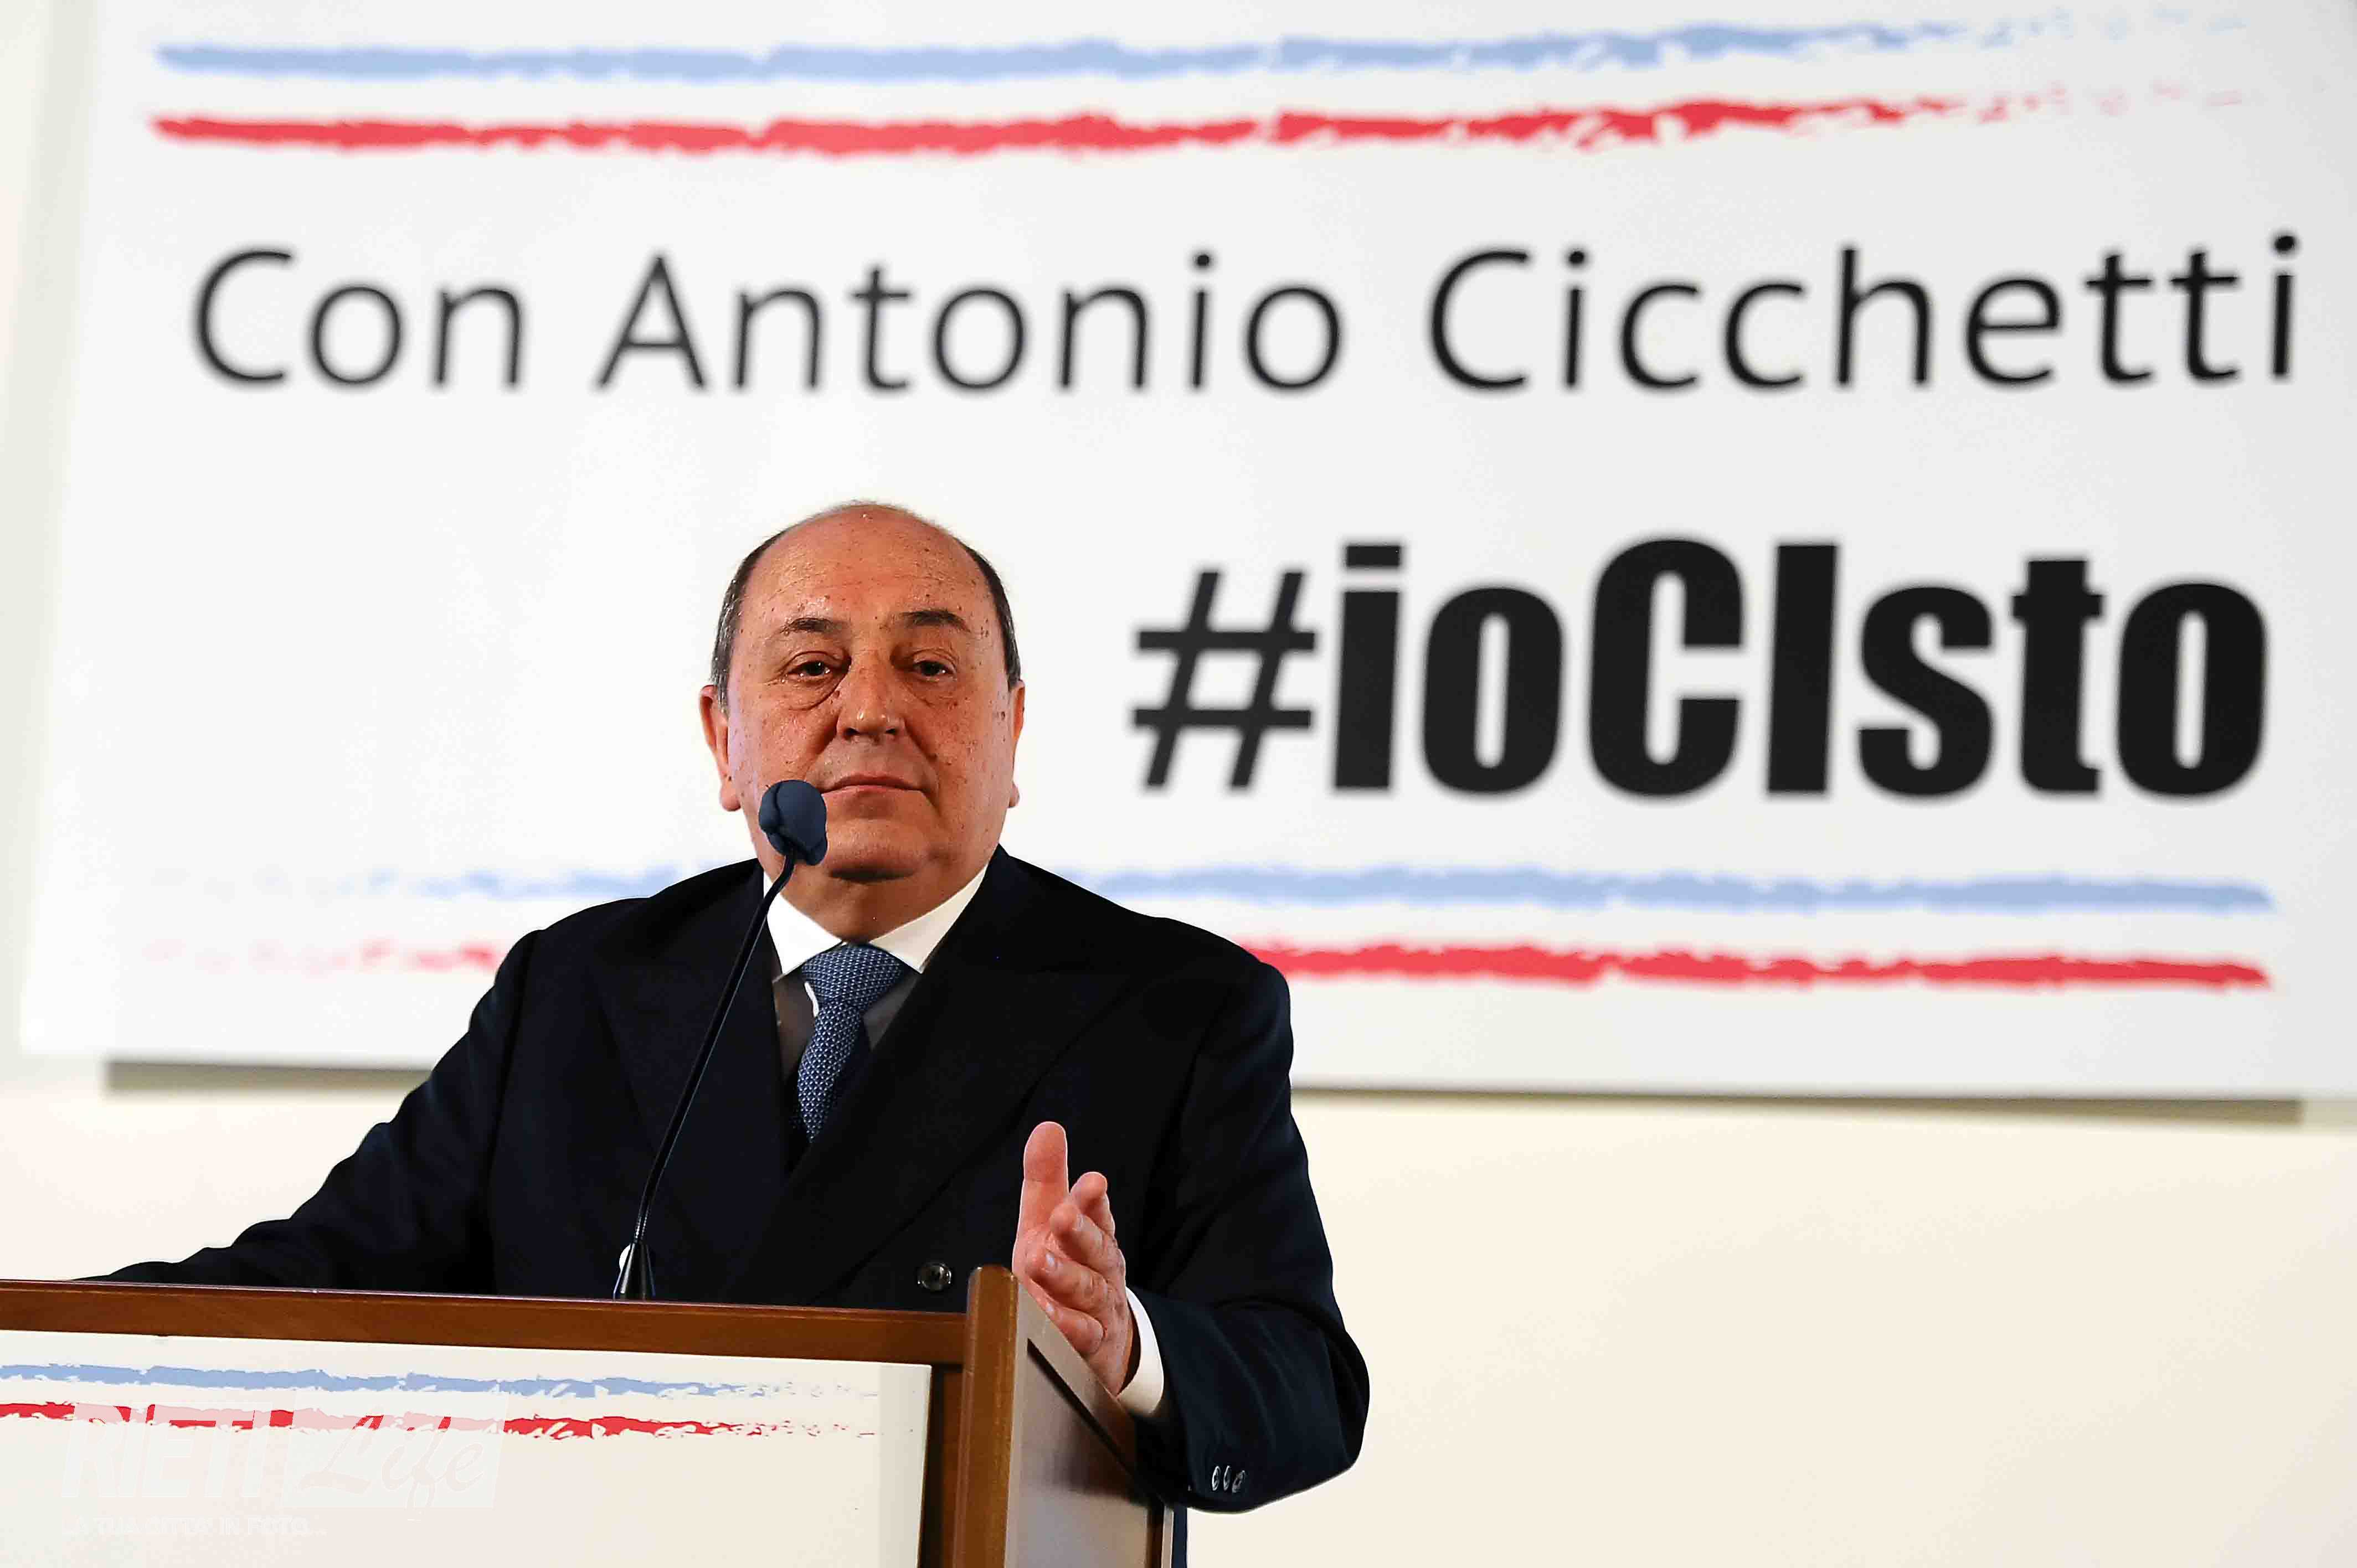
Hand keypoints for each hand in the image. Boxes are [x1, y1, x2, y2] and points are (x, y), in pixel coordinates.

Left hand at [1012, 1121, 1136, 1394]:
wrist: (1103, 1342)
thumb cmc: (1069, 1270)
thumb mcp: (1048, 1224)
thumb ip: (1046, 1179)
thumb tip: (1048, 1127)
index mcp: (1093, 1236)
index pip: (1097, 1213)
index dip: (1093, 1199)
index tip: (1090, 1182)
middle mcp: (1101, 1270)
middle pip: (1097, 1249)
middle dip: (1081, 1230)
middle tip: (1062, 1215)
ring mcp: (1098, 1308)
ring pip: (1088, 1291)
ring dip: (1065, 1276)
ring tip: (1040, 1263)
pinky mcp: (1089, 1345)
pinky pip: (1079, 1336)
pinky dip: (1063, 1324)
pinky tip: (1042, 1311)